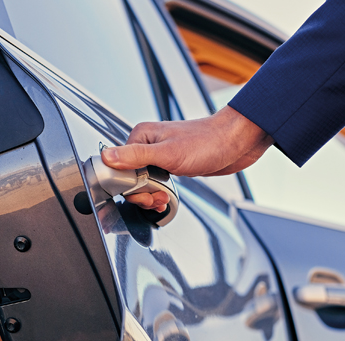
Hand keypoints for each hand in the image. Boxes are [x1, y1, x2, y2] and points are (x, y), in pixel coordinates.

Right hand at [101, 105, 273, 209]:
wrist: (237, 142)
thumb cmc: (208, 142)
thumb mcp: (168, 153)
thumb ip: (135, 156)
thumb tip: (106, 157)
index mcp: (141, 136)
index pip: (118, 166)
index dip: (128, 185)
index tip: (143, 193)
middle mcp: (147, 144)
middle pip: (129, 177)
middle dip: (141, 194)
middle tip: (156, 198)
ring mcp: (159, 155)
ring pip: (142, 183)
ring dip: (150, 196)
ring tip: (162, 200)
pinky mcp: (171, 165)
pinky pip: (155, 183)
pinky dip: (158, 194)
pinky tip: (165, 199)